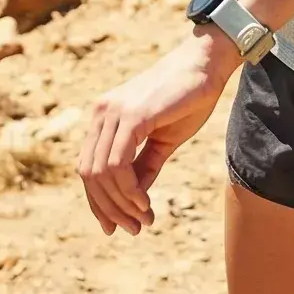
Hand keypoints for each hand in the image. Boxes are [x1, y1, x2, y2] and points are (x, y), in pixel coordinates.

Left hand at [77, 30, 242, 234]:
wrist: (205, 65)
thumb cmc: (186, 99)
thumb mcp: (161, 141)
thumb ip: (143, 167)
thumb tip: (134, 201)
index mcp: (104, 118)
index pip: (88, 168)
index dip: (99, 202)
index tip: (117, 227)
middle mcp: (101, 114)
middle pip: (90, 175)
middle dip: (110, 209)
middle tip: (135, 228)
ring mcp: (113, 113)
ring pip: (101, 173)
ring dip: (121, 204)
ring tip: (144, 220)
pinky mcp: (131, 115)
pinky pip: (118, 164)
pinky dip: (128, 190)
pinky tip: (145, 203)